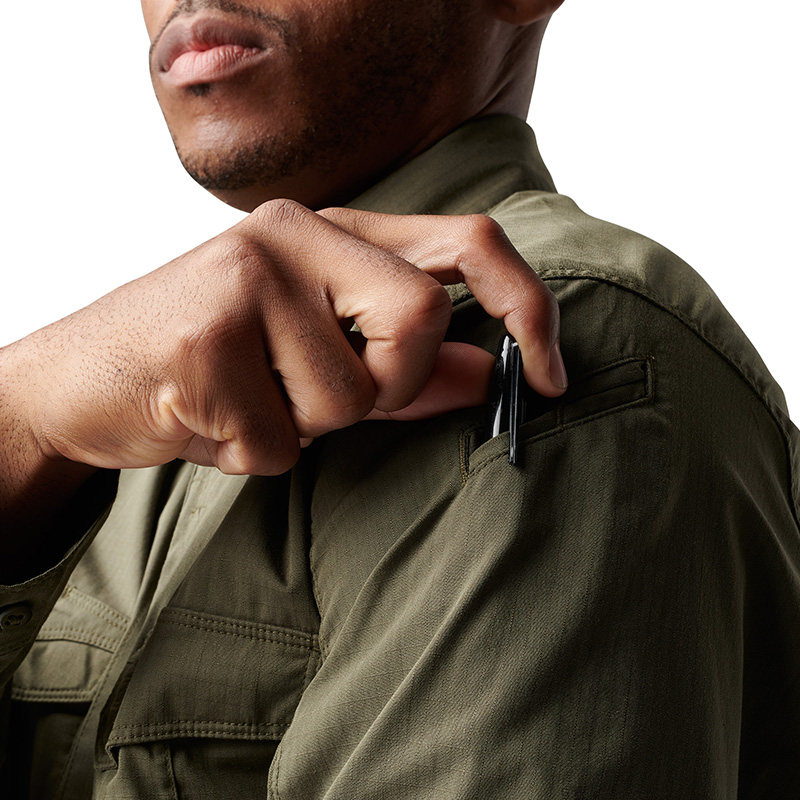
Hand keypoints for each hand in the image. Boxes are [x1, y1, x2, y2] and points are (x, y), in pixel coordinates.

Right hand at [11, 201, 564, 475]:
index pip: (468, 242)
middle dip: (388, 389)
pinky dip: (252, 455)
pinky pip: (279, 442)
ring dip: (303, 428)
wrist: (82, 380)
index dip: (528, 305)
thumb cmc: (213, 367)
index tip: (550, 376)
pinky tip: (207, 421)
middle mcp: (292, 234)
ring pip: (348, 398)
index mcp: (332, 231)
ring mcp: (243, 279)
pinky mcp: (202, 341)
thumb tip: (495, 373)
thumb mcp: (316, 358)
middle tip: (322, 398)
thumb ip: (407, 360)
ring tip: (246, 403)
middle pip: (420, 324)